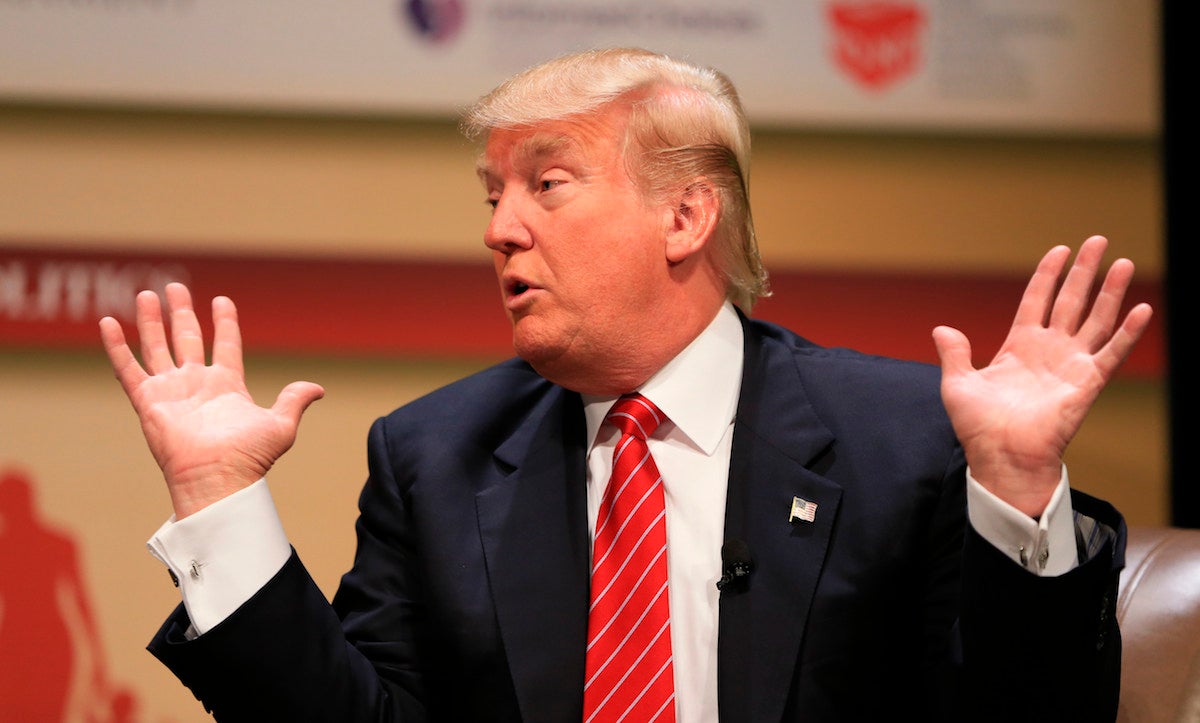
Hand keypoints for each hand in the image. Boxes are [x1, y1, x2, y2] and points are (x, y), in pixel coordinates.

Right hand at [99, 283, 323, 517]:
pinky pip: (128, 368)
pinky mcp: (148, 400)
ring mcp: (171, 390)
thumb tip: (318, 389)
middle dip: (181, 313)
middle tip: (175, 287)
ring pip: (157, 346)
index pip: (226, 344)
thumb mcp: (281, 425)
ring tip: (147, 294)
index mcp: (227, 385)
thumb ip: (294, 400)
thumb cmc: (249, 457)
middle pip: (187, 338)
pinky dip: (117, 346)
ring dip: (151, 321)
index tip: (222, 300)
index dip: (225, 322)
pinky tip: (108, 323)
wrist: (217, 477)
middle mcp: (197, 384)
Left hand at [932, 235, 1153, 516]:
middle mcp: (1048, 350)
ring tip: (1122, 262)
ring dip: (1110, 291)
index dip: (1048, 275)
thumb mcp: (958, 384)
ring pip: (1095, 319)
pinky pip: (1111, 353)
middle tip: (1098, 241)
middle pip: (1071, 301)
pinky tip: (1140, 308)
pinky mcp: (1086, 383)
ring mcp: (1070, 365)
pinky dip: (1127, 332)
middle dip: (1084, 271)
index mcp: (1019, 346)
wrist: (1001, 456)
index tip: (1060, 250)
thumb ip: (955, 354)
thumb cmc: (979, 427)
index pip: (1037, 300)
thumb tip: (941, 329)